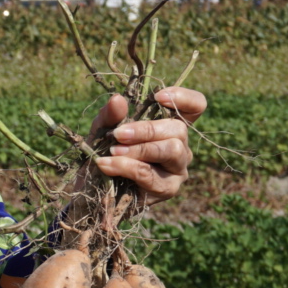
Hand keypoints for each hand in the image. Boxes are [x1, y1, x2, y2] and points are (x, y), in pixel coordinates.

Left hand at [88, 87, 206, 205]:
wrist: (92, 190)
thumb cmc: (104, 154)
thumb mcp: (102, 130)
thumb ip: (111, 115)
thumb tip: (118, 99)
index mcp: (169, 126)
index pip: (195, 106)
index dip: (183, 98)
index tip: (157, 97)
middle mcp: (180, 146)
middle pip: (179, 129)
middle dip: (147, 129)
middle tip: (118, 134)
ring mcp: (178, 169)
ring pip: (172, 150)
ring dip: (139, 149)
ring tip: (113, 151)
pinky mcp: (168, 189)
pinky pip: (152, 175)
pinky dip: (127, 167)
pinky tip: (107, 165)